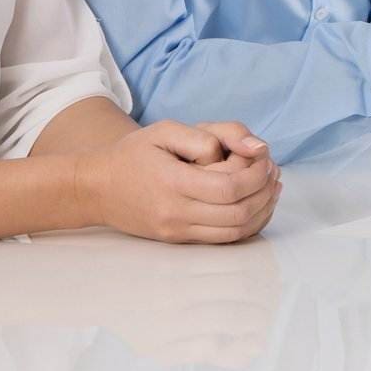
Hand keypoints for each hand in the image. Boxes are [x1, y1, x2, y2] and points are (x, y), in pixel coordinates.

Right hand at [75, 120, 280, 243]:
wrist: (97, 188)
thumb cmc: (134, 154)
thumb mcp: (167, 129)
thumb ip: (213, 134)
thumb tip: (257, 148)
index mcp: (173, 183)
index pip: (229, 188)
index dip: (256, 174)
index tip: (266, 158)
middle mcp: (176, 214)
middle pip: (238, 213)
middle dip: (264, 191)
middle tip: (273, 170)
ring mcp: (178, 232)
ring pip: (236, 232)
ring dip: (262, 209)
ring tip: (271, 185)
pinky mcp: (180, 241)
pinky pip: (225, 239)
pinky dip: (249, 223)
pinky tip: (256, 203)